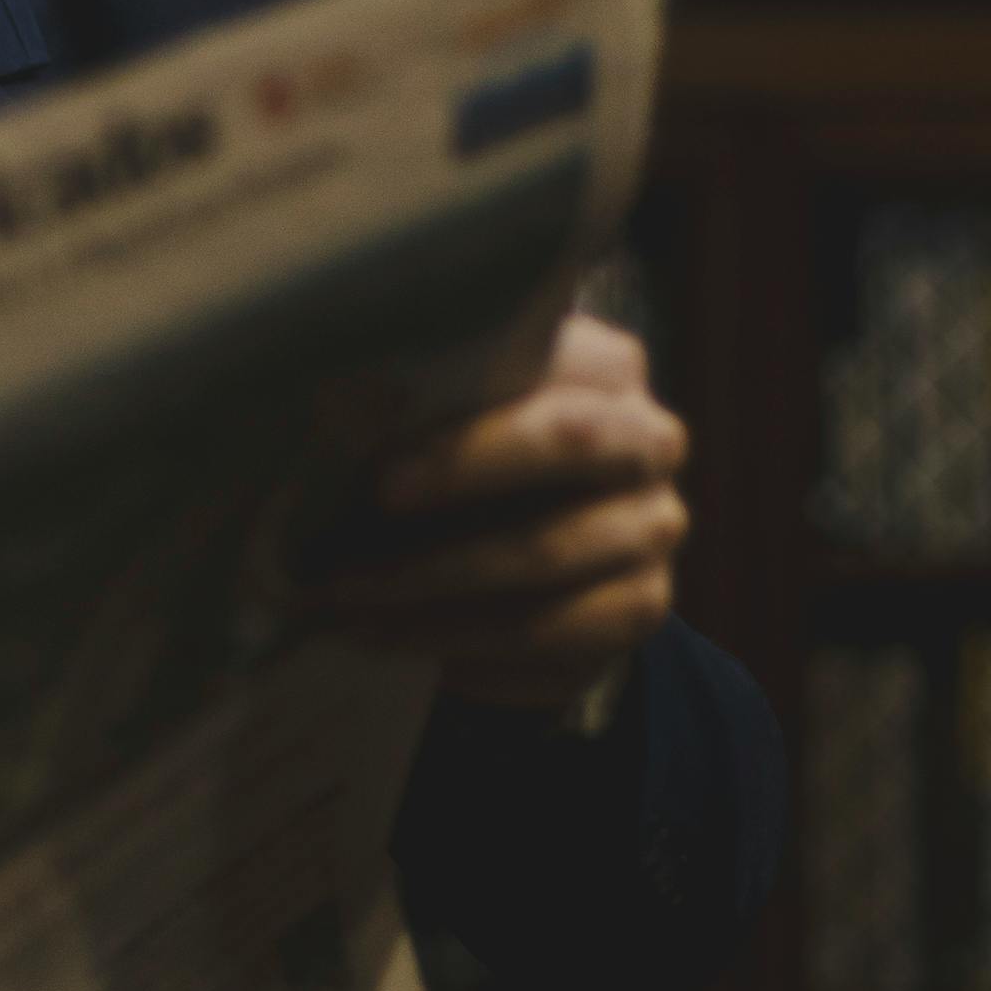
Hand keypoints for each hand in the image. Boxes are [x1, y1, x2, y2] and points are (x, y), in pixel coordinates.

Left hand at [307, 312, 687, 717]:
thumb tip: (336, 403)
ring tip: (342, 588)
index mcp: (606, 369)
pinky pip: (540, 626)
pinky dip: (445, 632)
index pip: (553, 358)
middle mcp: (650, 439)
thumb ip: (419, 407)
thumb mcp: (445, 430)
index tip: (375, 419)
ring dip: (427, 575)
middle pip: (568, 439)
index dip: (467, 387)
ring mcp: (654, 525)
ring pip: (542, 551)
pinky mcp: (640, 605)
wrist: (511, 590)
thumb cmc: (463, 482)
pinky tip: (377, 632)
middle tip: (376, 494)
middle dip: (462, 466)